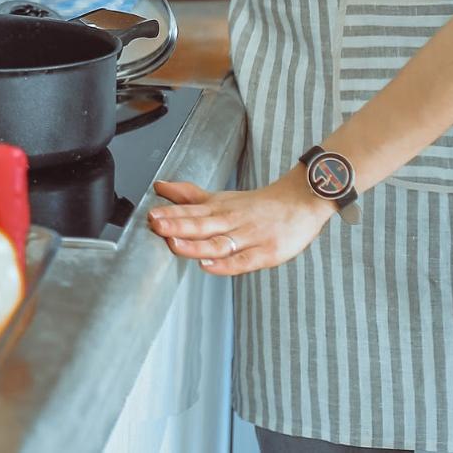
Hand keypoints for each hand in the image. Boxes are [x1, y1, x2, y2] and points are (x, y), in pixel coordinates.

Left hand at [146, 174, 334, 275]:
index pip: (191, 210)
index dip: (170, 214)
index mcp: (219, 208)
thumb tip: (160, 186)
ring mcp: (249, 237)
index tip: (150, 216)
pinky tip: (208, 265)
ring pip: (219, 242)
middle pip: (201, 224)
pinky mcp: (266, 253)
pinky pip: (243, 261)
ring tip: (175, 245)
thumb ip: (189, 195)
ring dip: (196, 244)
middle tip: (156, 224)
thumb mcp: (221, 197)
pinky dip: (225, 265)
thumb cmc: (258, 205)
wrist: (302, 201)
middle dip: (177, 226)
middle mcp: (231, 221)